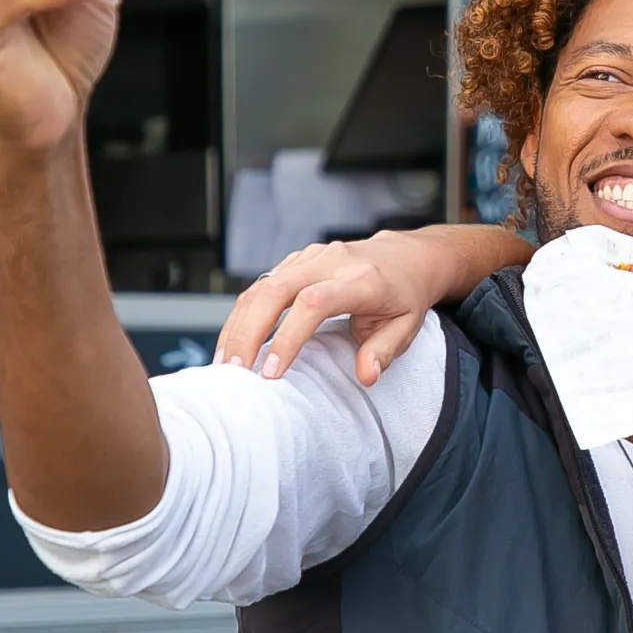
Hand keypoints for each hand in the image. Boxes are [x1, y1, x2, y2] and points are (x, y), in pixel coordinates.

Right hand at [216, 235, 446, 385]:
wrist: (407, 256)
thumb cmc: (405, 294)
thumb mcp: (407, 327)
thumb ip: (385, 351)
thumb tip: (366, 376)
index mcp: (362, 279)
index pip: (314, 303)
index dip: (288, 336)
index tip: (271, 372)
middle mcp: (332, 262)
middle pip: (276, 289)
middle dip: (249, 332)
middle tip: (234, 370)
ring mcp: (312, 257)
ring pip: (262, 285)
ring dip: (239, 324)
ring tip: (225, 361)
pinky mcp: (298, 260)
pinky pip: (262, 283)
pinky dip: (244, 312)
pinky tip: (235, 340)